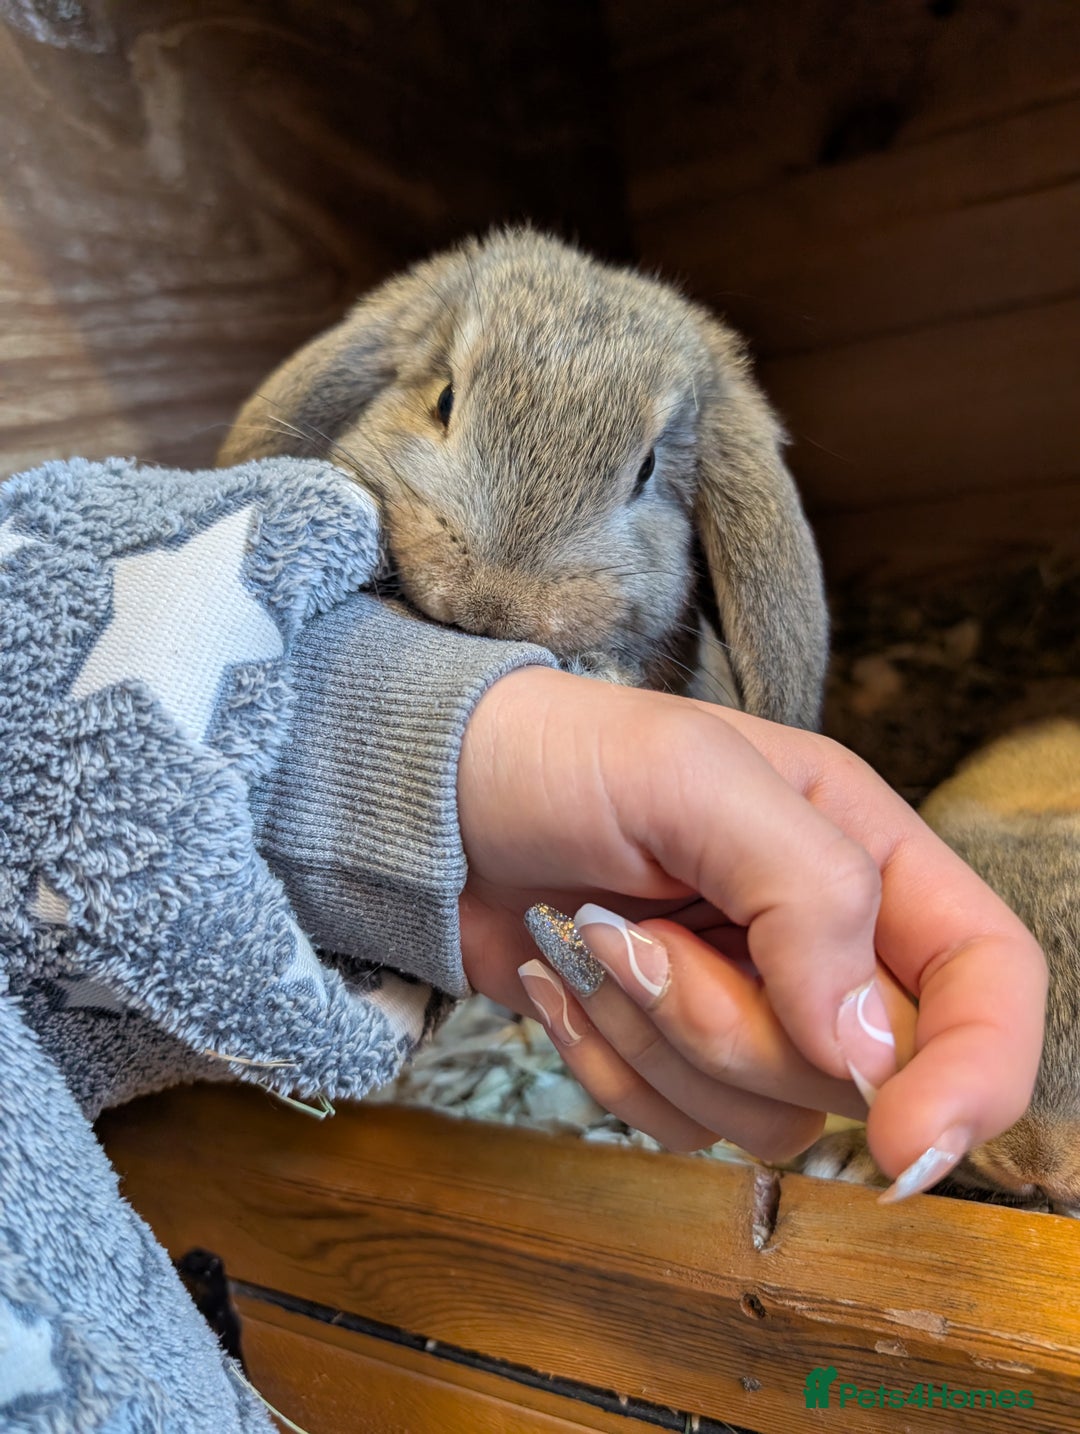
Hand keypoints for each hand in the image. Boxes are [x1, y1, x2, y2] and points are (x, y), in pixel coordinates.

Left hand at [456, 666, 1046, 1199]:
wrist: (435, 801)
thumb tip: (866, 1049)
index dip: (977, 1071)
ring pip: (769, 1119)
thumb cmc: (561, 757)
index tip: (905, 1136)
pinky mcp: (672, 1056)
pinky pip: (677, 1129)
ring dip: (657, 1042)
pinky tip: (563, 979)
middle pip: (865, 1072)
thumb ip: (807, 892)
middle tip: (641, 935)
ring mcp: (749, 1005)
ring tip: (594, 941)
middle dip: (734, 1025)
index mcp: (863, 850)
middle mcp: (824, 939)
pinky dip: (607, 1066)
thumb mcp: (691, 777)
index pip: (989, 978)